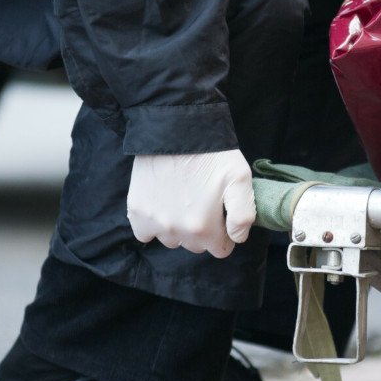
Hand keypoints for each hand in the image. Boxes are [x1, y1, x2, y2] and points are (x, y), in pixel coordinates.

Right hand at [126, 150, 255, 257]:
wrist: (176, 130)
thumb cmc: (212, 154)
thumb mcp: (240, 178)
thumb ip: (244, 215)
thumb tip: (237, 238)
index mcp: (204, 228)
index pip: (219, 250)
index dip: (223, 233)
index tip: (220, 214)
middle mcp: (177, 231)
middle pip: (195, 245)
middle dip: (202, 230)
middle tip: (202, 200)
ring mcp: (154, 222)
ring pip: (171, 239)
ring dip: (178, 226)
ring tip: (182, 197)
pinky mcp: (136, 211)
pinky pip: (145, 232)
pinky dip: (153, 223)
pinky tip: (162, 203)